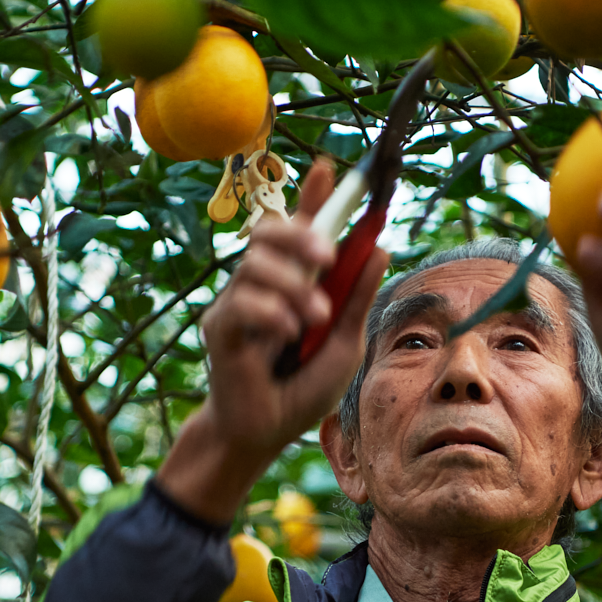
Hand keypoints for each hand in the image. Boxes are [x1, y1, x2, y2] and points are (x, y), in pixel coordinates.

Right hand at [156, 159, 388, 524]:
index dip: (313, 195)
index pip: (300, 226)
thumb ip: (357, 298)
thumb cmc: (303, 389)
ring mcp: (237, 302)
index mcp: (295, 280)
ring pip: (256, 264)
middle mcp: (263, 283)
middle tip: (327, 257)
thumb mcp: (345, 343)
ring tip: (314, 320)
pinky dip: (270, 314)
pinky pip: (240, 303)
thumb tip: (381, 248)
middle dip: (298, 232)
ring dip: (294, 287)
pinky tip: (288, 335)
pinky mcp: (220, 328)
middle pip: (267, 229)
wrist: (266, 433)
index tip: (329, 168)